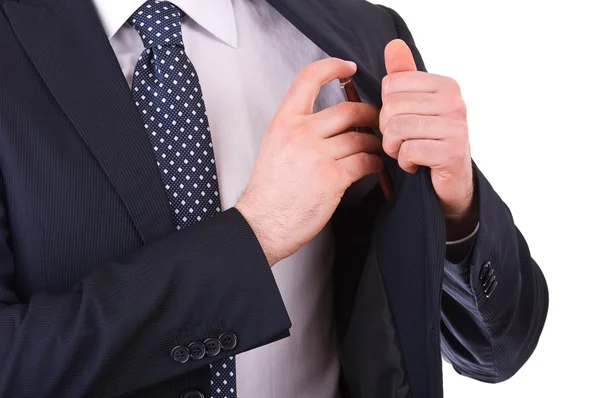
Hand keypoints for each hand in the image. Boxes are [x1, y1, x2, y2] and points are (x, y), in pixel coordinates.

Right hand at [236, 58, 382, 265]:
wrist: (264, 222)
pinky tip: (372, 166)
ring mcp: (317, 154)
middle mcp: (300, 133)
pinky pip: (365, 161)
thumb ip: (299, 128)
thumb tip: (331, 120)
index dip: (332, 66)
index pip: (308, 79)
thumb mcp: (275, 146)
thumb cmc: (271, 190)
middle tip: (377, 120)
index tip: (348, 67)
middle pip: (347, 109)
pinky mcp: (332, 177)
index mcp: (284, 122)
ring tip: (376, 148)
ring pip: (360, 137)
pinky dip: (374, 162)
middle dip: (369, 113)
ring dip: (374, 142)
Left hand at [380, 39, 475, 231]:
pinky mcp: (452, 151)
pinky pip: (408, 150)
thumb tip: (393, 45)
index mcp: (445, 85)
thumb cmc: (429, 143)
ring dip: (394, 148)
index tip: (402, 121)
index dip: (386, 108)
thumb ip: (404, 77)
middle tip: (402, 142)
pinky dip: (405, 162)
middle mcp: (455, 101)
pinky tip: (416, 165)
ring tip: (407, 153)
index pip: (391, 85)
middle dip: (388, 130)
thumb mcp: (414, 107)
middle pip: (391, 106)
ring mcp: (456, 126)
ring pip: (397, 128)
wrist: (451, 183)